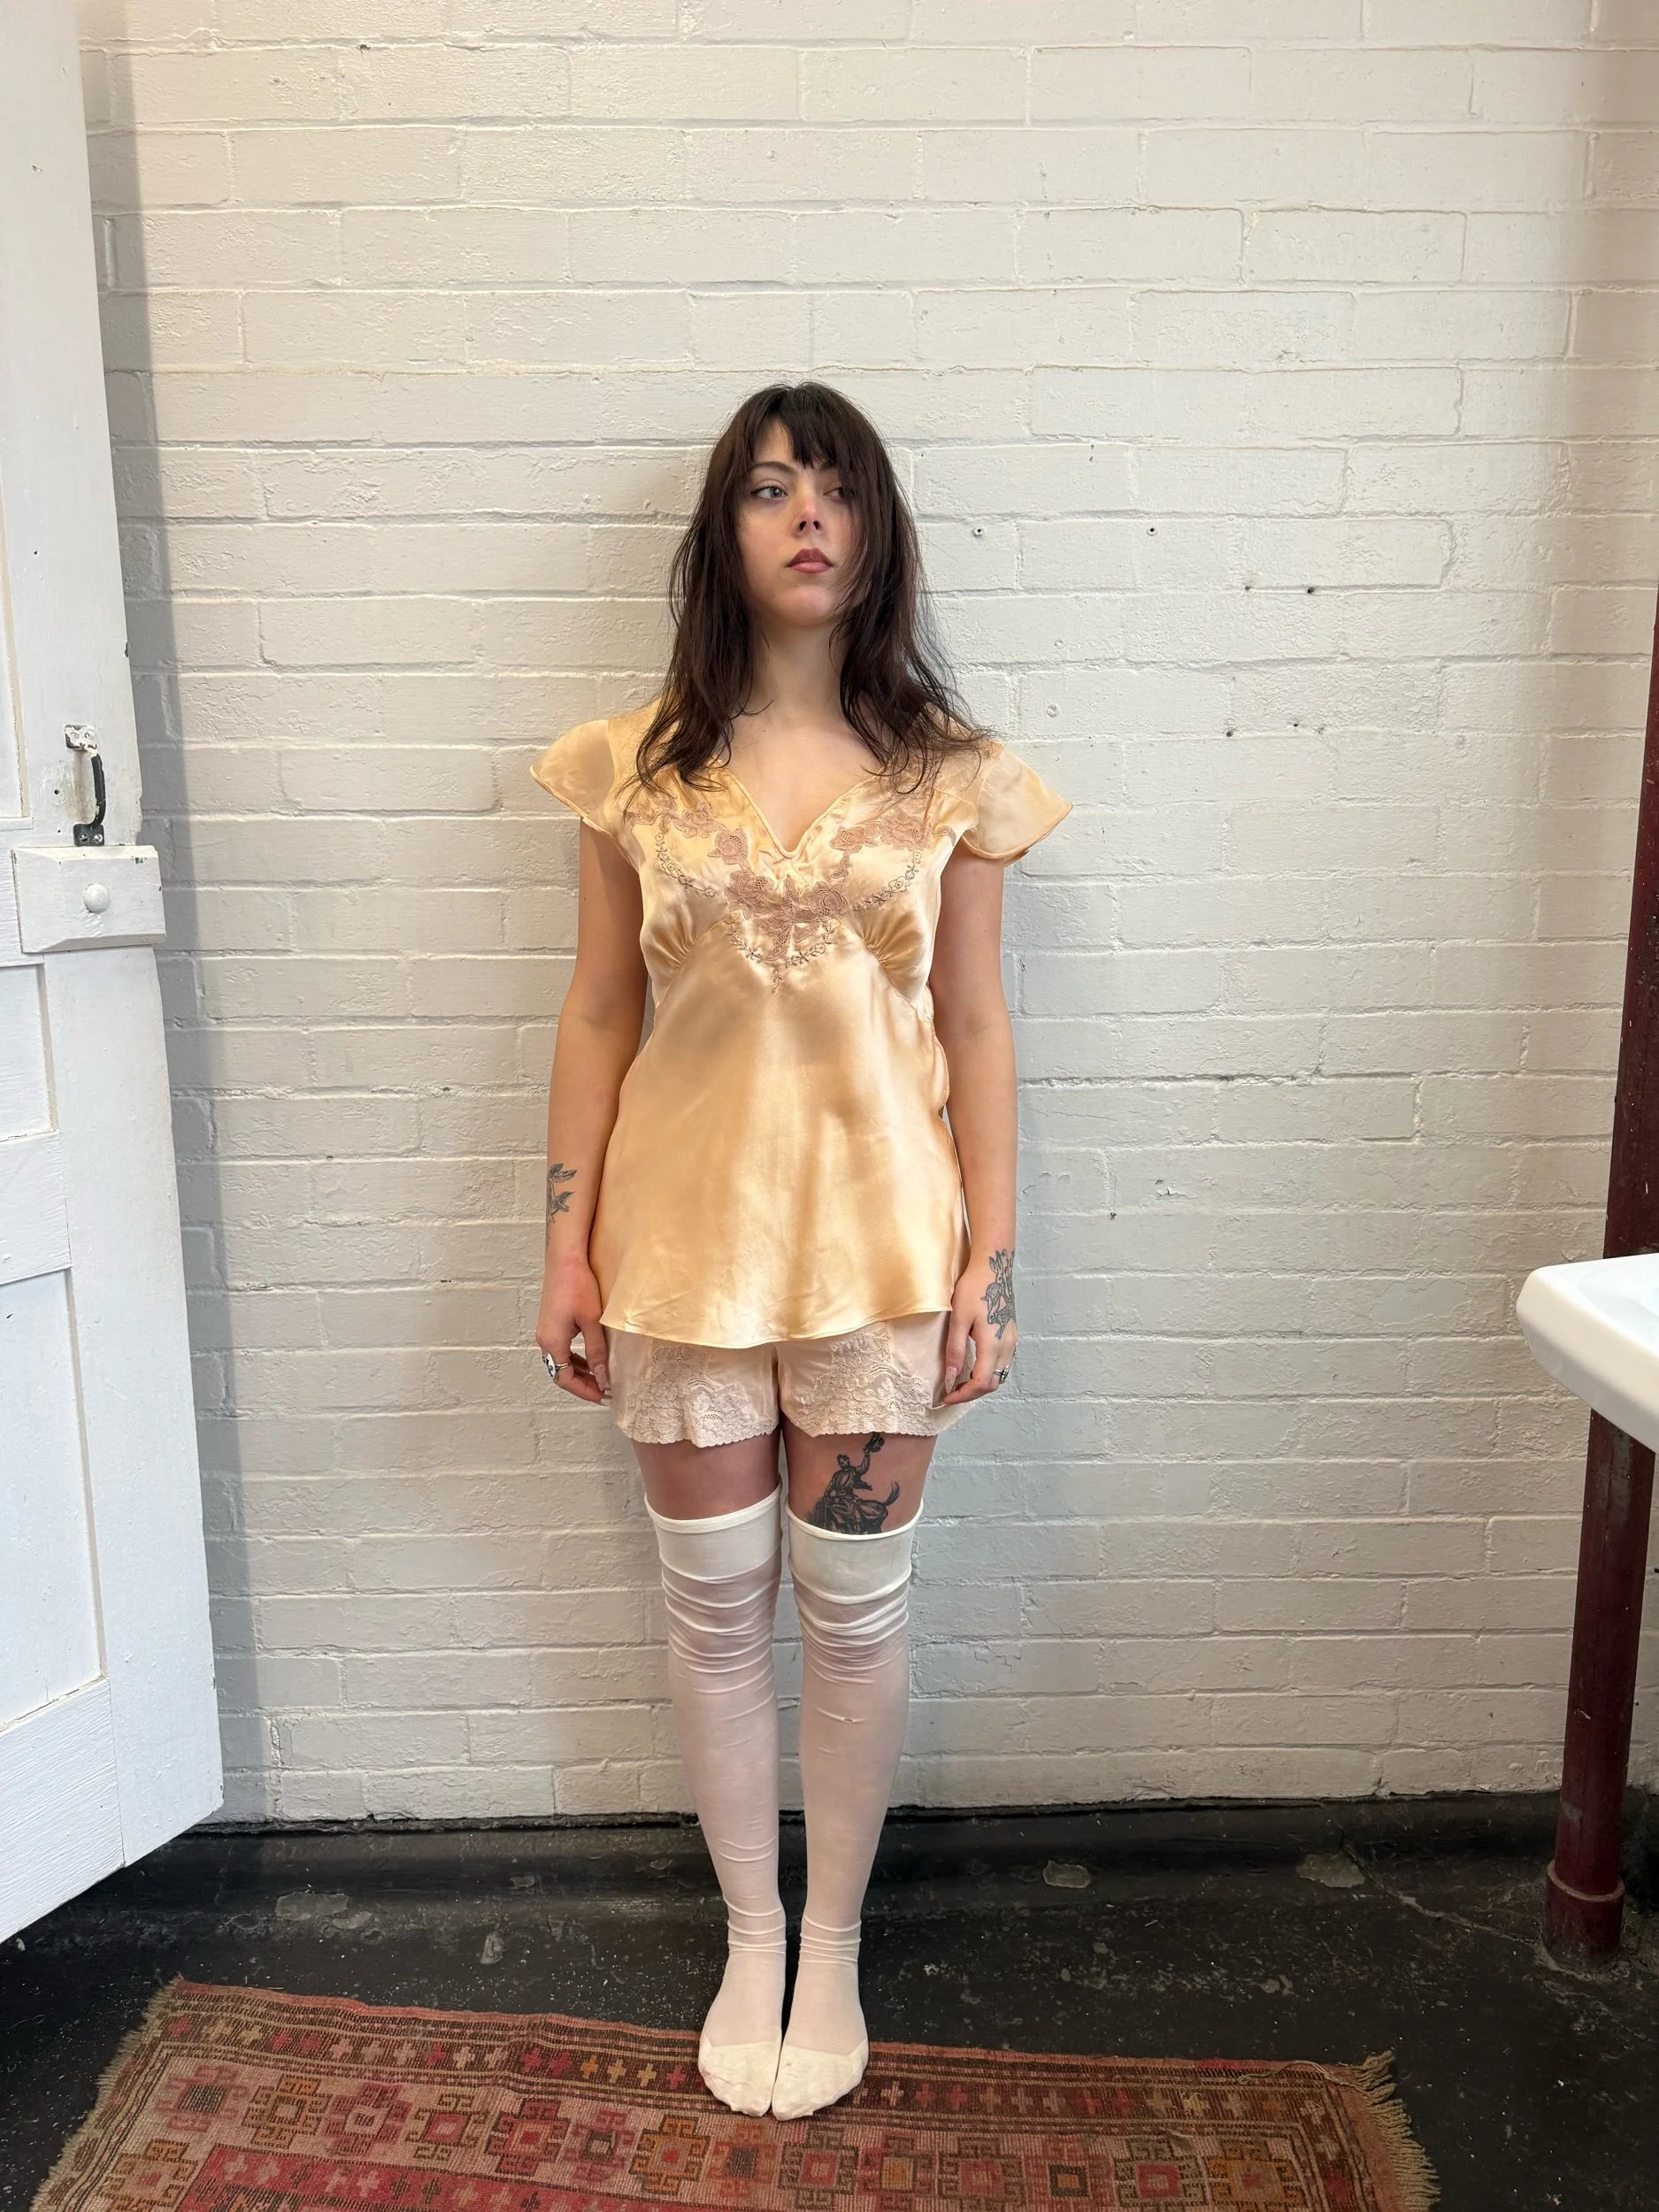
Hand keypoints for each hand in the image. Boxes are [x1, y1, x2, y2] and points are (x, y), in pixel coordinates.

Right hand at [535, 1259, 609, 1404]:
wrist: (565, 1259)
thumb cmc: (578, 1286)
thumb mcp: (593, 1322)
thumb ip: (597, 1351)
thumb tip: (602, 1377)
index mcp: (552, 1342)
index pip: (564, 1378)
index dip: (584, 1390)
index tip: (602, 1396)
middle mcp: (544, 1339)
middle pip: (560, 1372)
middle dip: (582, 1383)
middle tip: (604, 1390)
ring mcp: (545, 1331)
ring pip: (561, 1361)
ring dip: (579, 1371)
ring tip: (600, 1378)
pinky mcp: (551, 1322)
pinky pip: (561, 1348)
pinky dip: (575, 1357)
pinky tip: (591, 1358)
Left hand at [940, 1246, 1016, 1405]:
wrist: (993, 1268)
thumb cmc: (974, 1289)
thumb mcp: (958, 1319)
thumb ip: (955, 1350)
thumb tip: (951, 1378)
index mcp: (993, 1344)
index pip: (981, 1383)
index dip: (963, 1395)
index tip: (946, 1396)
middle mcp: (1007, 1346)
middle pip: (993, 1384)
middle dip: (972, 1393)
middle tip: (951, 1392)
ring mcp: (1012, 1341)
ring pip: (1000, 1375)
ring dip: (981, 1383)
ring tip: (960, 1381)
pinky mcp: (1011, 1335)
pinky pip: (1003, 1364)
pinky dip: (989, 1372)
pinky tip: (974, 1366)